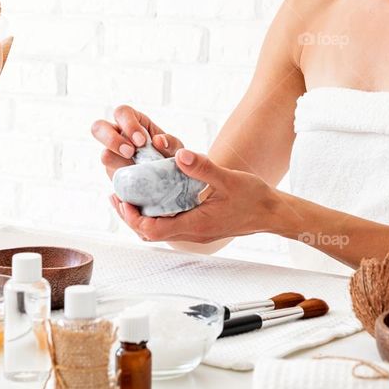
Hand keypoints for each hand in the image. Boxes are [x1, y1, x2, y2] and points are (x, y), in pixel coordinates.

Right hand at [90, 104, 182, 179]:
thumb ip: (170, 142)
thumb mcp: (175, 147)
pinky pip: (113, 177)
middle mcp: (119, 136)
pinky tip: (136, 183)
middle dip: (112, 140)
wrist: (171, 178)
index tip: (141, 141)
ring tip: (133, 168)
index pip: (122, 113)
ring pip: (104, 155)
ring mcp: (114, 156)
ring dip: (117, 162)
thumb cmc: (170, 154)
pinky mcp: (115, 175)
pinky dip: (124, 180)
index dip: (128, 125)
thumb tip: (158, 141)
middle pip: (99, 128)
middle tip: (130, 152)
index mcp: (133, 122)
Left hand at [110, 148, 279, 244]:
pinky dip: (156, 213)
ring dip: (141, 215)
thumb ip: (202, 168)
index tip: (121, 198)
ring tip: (128, 194)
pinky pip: (170, 224)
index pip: (153, 229)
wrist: (272, 213)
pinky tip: (154, 195)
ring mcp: (195, 232)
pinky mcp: (199, 227)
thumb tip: (178, 155)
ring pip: (158, 230)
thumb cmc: (254, 198)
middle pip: (149, 233)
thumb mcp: (229, 179)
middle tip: (116, 194)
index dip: (132, 216)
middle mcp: (192, 232)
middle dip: (129, 215)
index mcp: (195, 225)